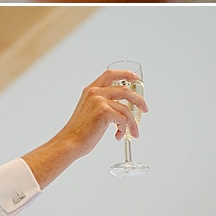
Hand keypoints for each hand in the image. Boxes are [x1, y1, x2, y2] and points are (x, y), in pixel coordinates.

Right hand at [22, 69, 148, 189]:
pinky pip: (123, 119)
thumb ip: (101, 104)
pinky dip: (124, 129)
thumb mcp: (88, 110)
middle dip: (138, 100)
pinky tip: (118, 135)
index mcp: (90, 90)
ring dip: (132, 122)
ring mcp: (99, 101)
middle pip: (124, 89)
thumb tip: (119, 109)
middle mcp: (94, 92)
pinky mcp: (104, 112)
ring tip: (133, 132)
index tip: (135, 78)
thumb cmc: (79, 130)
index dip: (125, 74)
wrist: (71, 141)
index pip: (110, 75)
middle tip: (144, 108)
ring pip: (126, 108)